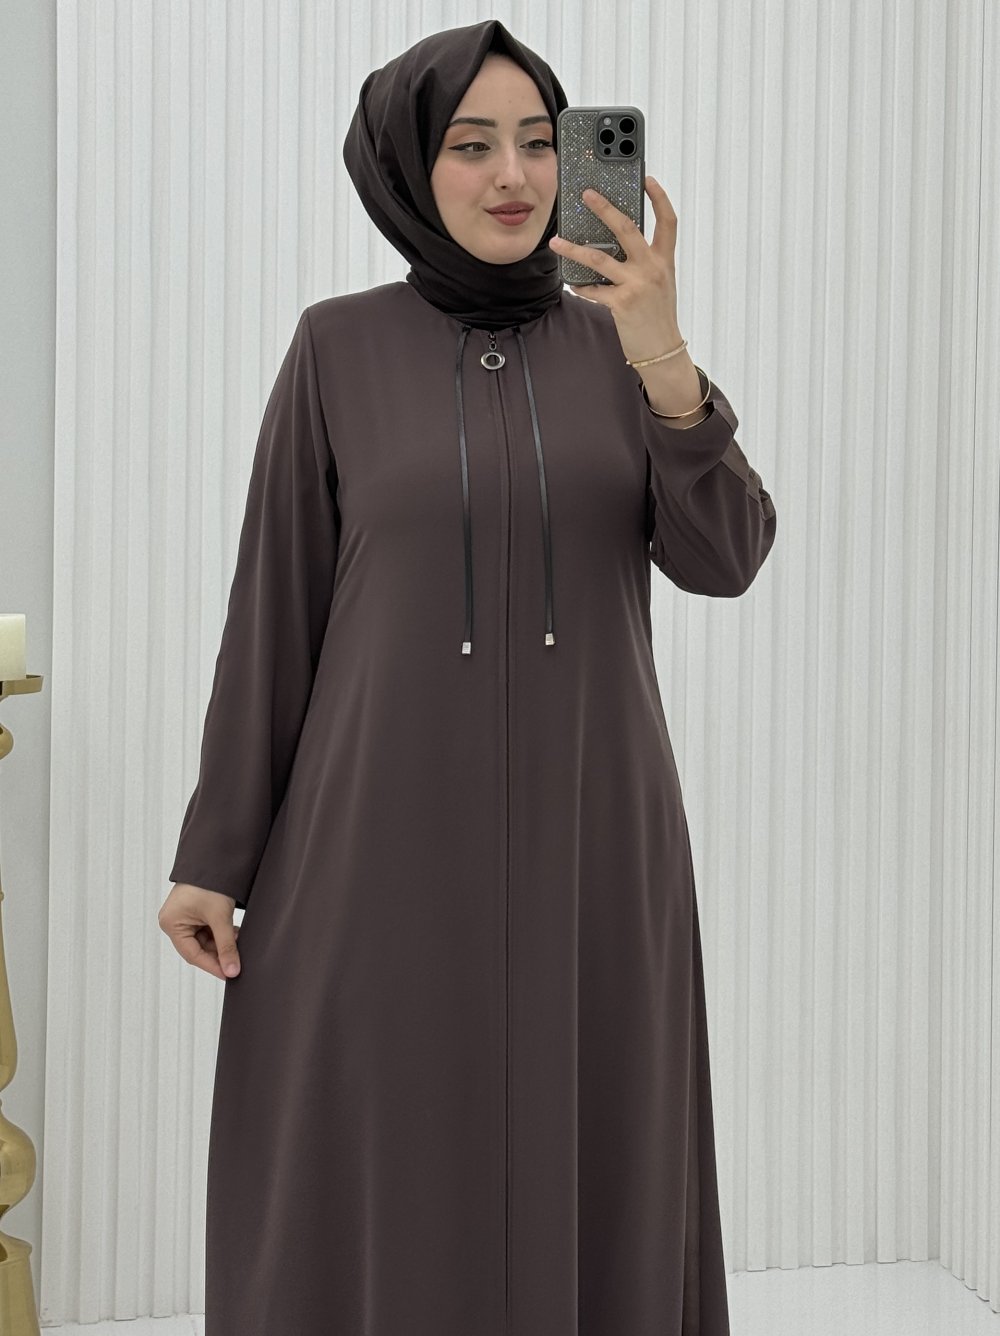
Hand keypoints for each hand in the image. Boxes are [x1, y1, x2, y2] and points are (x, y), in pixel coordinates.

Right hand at [158, 881, 241, 979]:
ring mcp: (183, 917)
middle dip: (219, 954)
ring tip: (239, 943)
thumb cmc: (210, 883)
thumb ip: (227, 946)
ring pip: (205, 940)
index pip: (192, 954)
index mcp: (171, 923)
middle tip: (238, 962)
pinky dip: (221, 933)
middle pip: (198, 948)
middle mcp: (174, 921)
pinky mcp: (194, 912)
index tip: (229, 974)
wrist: (215, 857)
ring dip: (222, 943)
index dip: (212, 965)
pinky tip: (235, 933)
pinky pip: (207, 930)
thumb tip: (232, 970)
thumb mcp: (220, 917)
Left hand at [548, 175, 681, 363]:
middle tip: (586, 194)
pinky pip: (593, 290)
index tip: (647, 179)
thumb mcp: (660, 284)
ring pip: (599, 258)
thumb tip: (615, 246)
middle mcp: (652, 268)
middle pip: (627, 228)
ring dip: (573, 249)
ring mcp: (637, 285)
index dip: (659, 198)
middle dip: (604, 208)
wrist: (663, 351)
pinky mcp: (622, 303)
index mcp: (664, 261)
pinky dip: (581, 286)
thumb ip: (644, 262)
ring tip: (556, 241)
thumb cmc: (658, 317)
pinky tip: (573, 284)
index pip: (668, 221)